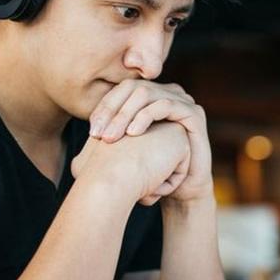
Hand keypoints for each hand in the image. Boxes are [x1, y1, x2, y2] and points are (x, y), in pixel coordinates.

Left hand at [88, 80, 214, 202]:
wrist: (181, 190)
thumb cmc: (152, 171)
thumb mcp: (127, 150)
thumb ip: (111, 135)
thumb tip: (85, 135)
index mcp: (151, 97)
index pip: (121, 90)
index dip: (104, 107)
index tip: (91, 132)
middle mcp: (167, 93)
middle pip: (132, 88)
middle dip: (112, 111)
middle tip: (99, 135)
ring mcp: (182, 100)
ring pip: (146, 94)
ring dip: (125, 115)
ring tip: (112, 137)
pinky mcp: (194, 113)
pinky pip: (166, 105)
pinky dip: (146, 116)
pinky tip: (133, 134)